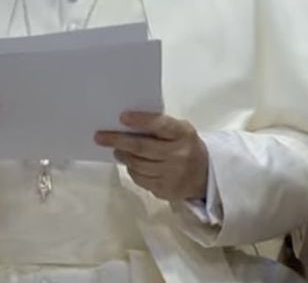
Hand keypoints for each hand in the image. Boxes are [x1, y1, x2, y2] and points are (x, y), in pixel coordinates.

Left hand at [95, 112, 209, 201]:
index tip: (121, 117)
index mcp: (184, 134)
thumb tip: (126, 123)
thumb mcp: (180, 131)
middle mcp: (179, 155)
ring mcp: (172, 175)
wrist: (206, 175)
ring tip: (116, 150)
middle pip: (142, 148)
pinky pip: (140, 179)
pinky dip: (131, 170)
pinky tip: (130, 163)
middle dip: (118, 141)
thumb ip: (160, 126)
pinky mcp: (165, 190)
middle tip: (100, 137)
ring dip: (123, 156)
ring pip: (138, 165)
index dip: (141, 121)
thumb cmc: (186, 146)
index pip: (160, 125)